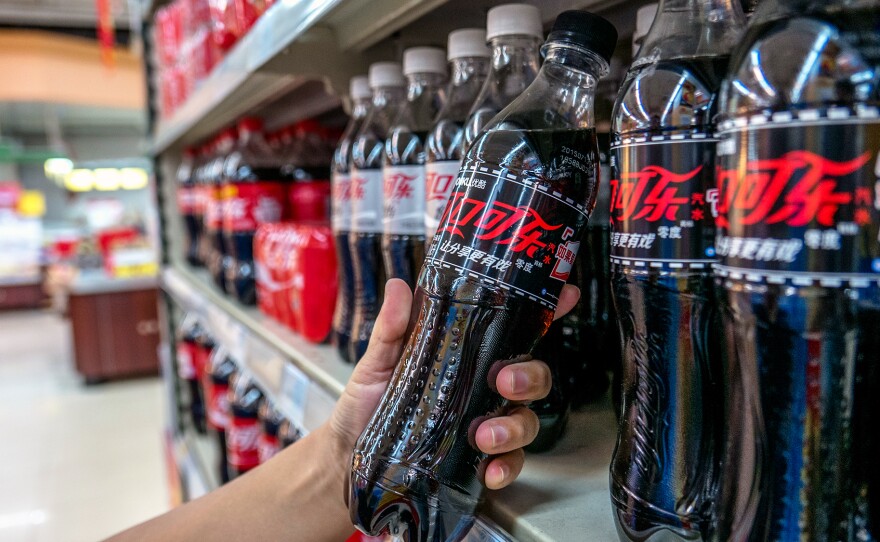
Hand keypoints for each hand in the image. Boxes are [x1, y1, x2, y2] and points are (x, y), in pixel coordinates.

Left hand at [327, 279, 579, 490]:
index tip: (568, 294)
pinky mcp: (478, 461)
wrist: (348, 456)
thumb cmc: (367, 402)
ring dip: (514, 426)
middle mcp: (484, 387)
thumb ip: (392, 328)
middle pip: (533, 376)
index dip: (548, 310)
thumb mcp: (376, 361)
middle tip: (503, 382)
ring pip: (526, 420)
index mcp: (468, 353)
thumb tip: (399, 286)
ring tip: (484, 435)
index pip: (515, 329)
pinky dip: (505, 466)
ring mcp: (485, 423)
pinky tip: (488, 470)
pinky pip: (510, 463)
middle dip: (529, 376)